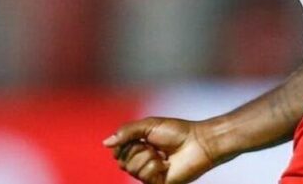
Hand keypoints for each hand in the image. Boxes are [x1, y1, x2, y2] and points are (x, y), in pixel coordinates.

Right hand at [103, 117, 221, 183]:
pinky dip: (155, 167)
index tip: (140, 137)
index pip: (118, 151)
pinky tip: (167, 164)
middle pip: (122, 161)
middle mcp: (141, 163)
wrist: (198, 142)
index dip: (125, 143)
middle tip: (155, 146)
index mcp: (138, 148)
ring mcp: (149, 175)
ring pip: (133, 169)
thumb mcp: (149, 126)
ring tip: (163, 155)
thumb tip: (105, 143)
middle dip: (138, 150)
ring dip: (149, 157)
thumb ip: (126, 132)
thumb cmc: (177, 132)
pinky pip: (145, 176)